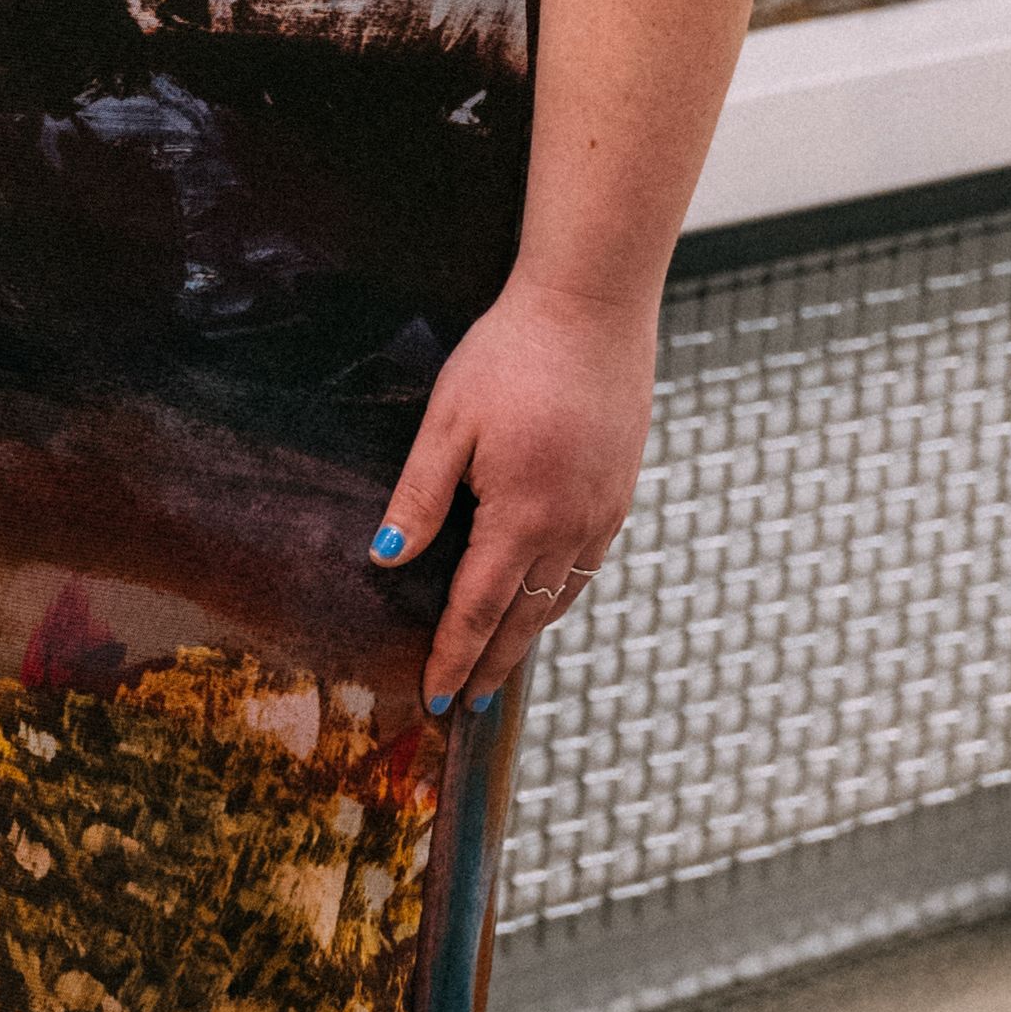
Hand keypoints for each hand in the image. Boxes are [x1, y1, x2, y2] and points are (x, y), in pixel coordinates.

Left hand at [369, 269, 650, 718]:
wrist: (592, 306)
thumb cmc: (511, 354)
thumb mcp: (449, 421)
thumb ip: (420, 494)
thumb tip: (388, 557)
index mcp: (521, 516)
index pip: (479, 610)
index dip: (453, 657)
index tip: (435, 698)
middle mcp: (570, 527)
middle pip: (525, 620)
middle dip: (491, 667)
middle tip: (466, 705)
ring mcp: (604, 512)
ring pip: (562, 598)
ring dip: (528, 637)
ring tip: (499, 665)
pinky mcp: (622, 491)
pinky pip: (589, 565)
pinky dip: (562, 596)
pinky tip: (546, 600)